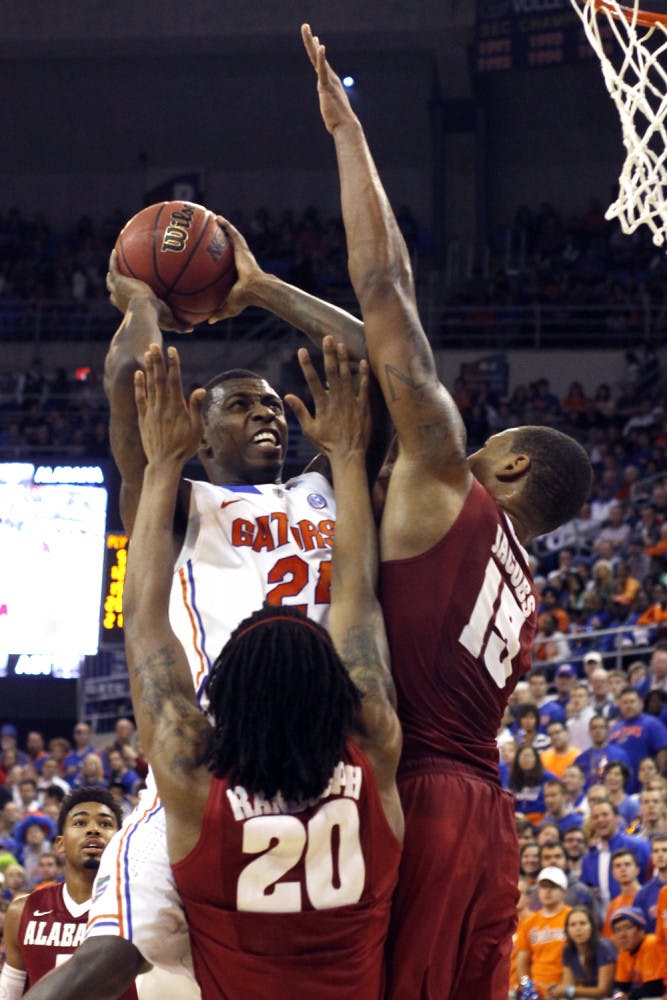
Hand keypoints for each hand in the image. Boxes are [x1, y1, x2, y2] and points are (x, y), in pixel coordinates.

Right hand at [107, 250, 191, 332]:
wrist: (144, 311)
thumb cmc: (156, 318)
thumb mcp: (170, 321)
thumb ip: (180, 325)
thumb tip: (192, 329)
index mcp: (129, 308)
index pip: (123, 303)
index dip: (124, 298)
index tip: (128, 294)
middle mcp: (120, 299)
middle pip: (114, 291)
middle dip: (115, 285)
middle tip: (118, 278)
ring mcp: (118, 289)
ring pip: (111, 279)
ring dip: (112, 271)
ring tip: (114, 260)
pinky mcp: (119, 281)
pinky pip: (114, 267)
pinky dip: (113, 259)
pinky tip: (115, 250)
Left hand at [134, 344, 205, 465]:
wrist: (164, 463)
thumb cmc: (184, 447)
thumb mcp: (197, 429)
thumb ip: (196, 408)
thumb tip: (200, 389)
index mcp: (177, 407)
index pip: (175, 380)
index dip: (173, 364)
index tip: (172, 350)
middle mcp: (163, 406)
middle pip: (160, 379)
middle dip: (158, 361)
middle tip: (154, 345)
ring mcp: (151, 411)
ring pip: (150, 385)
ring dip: (149, 368)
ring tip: (147, 353)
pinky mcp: (143, 418)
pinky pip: (140, 398)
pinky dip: (139, 385)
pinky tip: (139, 373)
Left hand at [207, 216, 262, 323]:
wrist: (256, 290)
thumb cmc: (244, 299)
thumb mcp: (228, 307)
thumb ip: (218, 312)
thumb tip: (208, 322)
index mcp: (237, 272)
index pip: (227, 263)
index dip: (221, 258)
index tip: (213, 254)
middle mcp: (240, 260)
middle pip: (230, 246)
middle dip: (222, 238)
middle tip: (212, 232)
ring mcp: (242, 253)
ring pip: (232, 236)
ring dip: (223, 227)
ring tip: (213, 218)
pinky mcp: (242, 248)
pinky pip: (232, 232)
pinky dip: (225, 224)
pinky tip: (216, 217)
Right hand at [285, 336, 369, 457]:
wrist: (349, 456)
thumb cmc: (328, 444)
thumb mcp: (310, 430)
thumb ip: (300, 411)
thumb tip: (287, 396)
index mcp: (322, 405)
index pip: (312, 381)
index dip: (306, 365)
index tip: (301, 350)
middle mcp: (336, 400)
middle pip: (331, 373)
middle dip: (328, 354)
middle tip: (327, 338)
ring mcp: (351, 402)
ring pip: (347, 376)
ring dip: (344, 359)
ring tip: (341, 344)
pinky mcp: (363, 406)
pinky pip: (364, 387)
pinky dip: (363, 374)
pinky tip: (362, 361)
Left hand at [301, 23, 356, 134]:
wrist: (346, 127)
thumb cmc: (338, 122)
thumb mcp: (331, 111)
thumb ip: (329, 107)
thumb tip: (331, 115)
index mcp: (329, 83)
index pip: (321, 64)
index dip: (317, 51)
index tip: (314, 39)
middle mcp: (329, 78)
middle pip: (317, 56)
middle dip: (310, 41)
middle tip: (305, 26)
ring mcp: (328, 81)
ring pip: (317, 58)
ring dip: (311, 43)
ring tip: (306, 29)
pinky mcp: (326, 86)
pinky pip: (322, 69)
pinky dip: (321, 58)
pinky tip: (320, 46)